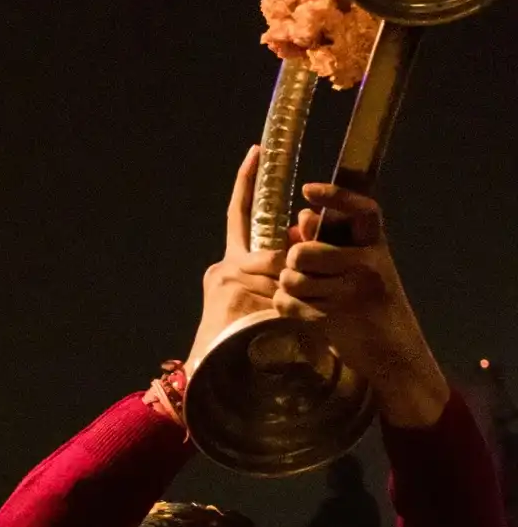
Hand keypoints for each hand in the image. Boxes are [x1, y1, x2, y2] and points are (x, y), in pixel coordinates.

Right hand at [185, 147, 283, 369]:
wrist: (222, 376)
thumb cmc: (253, 345)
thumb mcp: (276, 298)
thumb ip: (288, 263)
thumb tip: (304, 227)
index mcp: (232, 265)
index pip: (240, 213)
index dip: (247, 181)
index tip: (258, 150)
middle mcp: (224, 266)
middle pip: (273, 248)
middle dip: (291, 267)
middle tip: (294, 291)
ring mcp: (223, 275)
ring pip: (276, 266)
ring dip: (290, 292)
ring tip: (284, 321)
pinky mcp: (226, 285)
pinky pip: (269, 281)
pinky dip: (281, 301)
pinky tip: (273, 321)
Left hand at [276, 184, 448, 428]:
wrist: (393, 351)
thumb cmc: (372, 303)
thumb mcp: (361, 266)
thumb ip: (331, 241)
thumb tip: (302, 216)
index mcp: (375, 245)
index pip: (361, 209)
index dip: (335, 196)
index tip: (307, 189)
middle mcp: (368, 263)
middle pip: (303, 253)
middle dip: (293, 264)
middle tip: (299, 272)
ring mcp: (353, 291)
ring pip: (293, 280)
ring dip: (289, 289)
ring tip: (302, 294)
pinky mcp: (337, 318)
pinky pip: (291, 305)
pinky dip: (289, 309)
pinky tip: (302, 312)